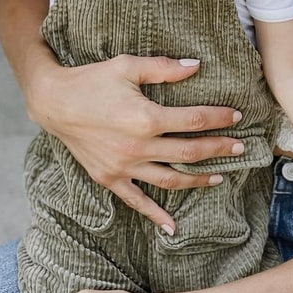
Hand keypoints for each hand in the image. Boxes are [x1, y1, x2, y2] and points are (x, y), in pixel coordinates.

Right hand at [28, 52, 244, 231]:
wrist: (53, 103)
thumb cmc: (91, 80)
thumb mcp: (127, 66)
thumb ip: (164, 68)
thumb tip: (196, 65)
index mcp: (145, 118)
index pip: (194, 120)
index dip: (219, 118)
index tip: (236, 117)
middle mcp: (138, 147)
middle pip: (189, 153)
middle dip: (218, 149)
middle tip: (239, 147)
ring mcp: (124, 167)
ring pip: (171, 180)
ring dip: (198, 180)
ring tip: (220, 177)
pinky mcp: (110, 179)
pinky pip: (137, 201)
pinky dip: (155, 215)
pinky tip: (172, 226)